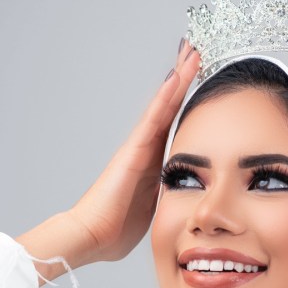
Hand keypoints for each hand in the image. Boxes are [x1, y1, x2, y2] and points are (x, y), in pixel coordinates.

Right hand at [67, 40, 200, 264]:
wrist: (90, 236)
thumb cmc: (114, 231)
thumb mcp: (151, 211)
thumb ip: (163, 199)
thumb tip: (179, 203)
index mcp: (151, 163)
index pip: (173, 125)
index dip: (185, 102)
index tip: (196, 79)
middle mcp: (144, 149)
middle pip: (168, 107)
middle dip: (182, 79)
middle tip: (195, 50)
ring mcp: (138, 146)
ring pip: (163, 105)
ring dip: (178, 78)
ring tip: (192, 51)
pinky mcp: (134, 150)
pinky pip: (155, 117)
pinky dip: (167, 96)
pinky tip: (178, 76)